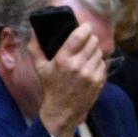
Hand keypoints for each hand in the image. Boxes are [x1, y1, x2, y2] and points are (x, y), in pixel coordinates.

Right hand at [34, 22, 106, 136]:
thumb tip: (34, 32)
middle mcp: (77, 65)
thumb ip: (35, 48)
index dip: (85, 28)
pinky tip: (89, 68)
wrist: (63, 109)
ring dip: (94, 51)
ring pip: (99, 51)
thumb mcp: (39, 68)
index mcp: (62, 60)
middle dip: (90, 39)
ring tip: (85, 57)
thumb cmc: (50, 86)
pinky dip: (97, 63)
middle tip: (84, 42)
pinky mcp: (99, 79)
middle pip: (93, 41)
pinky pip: (103, 63)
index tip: (85, 27)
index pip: (80, 35)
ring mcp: (90, 73)